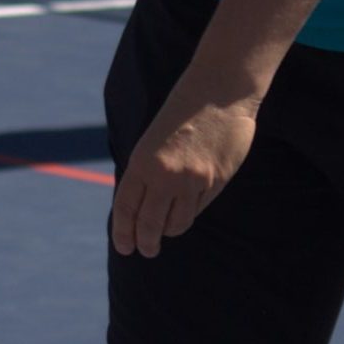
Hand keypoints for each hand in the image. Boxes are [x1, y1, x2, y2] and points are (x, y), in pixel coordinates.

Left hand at [111, 86, 259, 257]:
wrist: (220, 92)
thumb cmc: (182, 113)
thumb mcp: (152, 141)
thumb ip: (146, 172)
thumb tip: (140, 207)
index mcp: (142, 162)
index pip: (126, 208)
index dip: (123, 233)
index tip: (124, 247)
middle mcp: (165, 175)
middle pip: (150, 224)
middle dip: (145, 242)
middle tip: (146, 250)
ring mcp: (192, 181)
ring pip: (176, 223)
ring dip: (169, 231)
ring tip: (166, 232)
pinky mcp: (216, 182)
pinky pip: (198, 209)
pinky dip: (189, 214)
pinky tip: (186, 211)